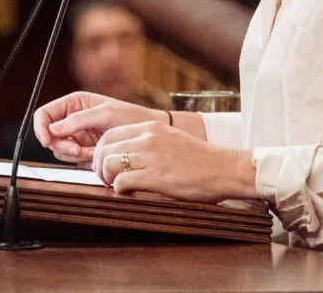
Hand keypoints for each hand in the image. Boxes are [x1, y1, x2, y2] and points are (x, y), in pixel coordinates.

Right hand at [32, 91, 161, 163]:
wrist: (147, 136)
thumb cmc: (131, 118)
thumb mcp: (105, 113)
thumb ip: (78, 119)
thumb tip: (54, 128)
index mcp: (74, 103)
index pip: (45, 114)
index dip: (41, 127)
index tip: (47, 140)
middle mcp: (72, 119)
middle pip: (49, 135)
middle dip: (61, 144)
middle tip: (77, 149)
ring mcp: (77, 136)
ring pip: (59, 149)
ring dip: (73, 154)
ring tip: (92, 151)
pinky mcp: (83, 150)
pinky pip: (71, 159)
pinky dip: (81, 160)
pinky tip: (95, 155)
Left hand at [92, 120, 256, 201]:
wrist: (224, 168)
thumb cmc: (200, 159)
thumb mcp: (170, 139)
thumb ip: (149, 142)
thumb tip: (126, 154)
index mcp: (150, 127)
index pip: (109, 134)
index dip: (101, 151)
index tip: (104, 164)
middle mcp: (147, 138)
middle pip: (103, 147)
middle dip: (98, 165)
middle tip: (105, 178)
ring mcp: (151, 156)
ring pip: (108, 164)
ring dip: (107, 178)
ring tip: (116, 187)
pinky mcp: (156, 177)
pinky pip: (122, 182)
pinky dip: (119, 190)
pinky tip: (129, 194)